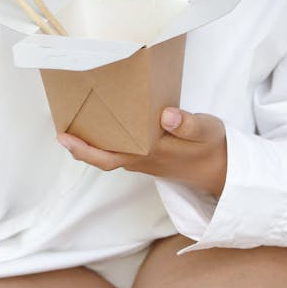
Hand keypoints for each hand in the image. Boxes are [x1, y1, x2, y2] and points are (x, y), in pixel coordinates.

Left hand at [57, 108, 227, 197]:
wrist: (225, 171)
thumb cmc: (214, 148)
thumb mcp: (206, 131)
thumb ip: (188, 124)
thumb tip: (165, 116)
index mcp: (149, 153)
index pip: (107, 157)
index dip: (83, 149)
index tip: (63, 136)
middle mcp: (142, 160)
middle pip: (102, 158)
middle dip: (80, 145)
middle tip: (61, 126)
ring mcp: (145, 161)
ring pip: (111, 155)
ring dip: (93, 143)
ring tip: (79, 122)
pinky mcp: (151, 158)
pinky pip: (122, 152)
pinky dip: (109, 141)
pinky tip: (109, 126)